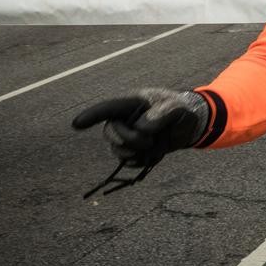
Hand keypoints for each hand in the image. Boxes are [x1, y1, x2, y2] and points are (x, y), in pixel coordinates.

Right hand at [72, 88, 209, 167]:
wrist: (190, 125)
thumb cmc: (181, 110)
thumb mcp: (176, 107)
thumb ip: (160, 114)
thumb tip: (140, 128)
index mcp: (132, 103)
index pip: (108, 108)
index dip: (92, 115)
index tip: (76, 124)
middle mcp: (125, 119)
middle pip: (111, 133)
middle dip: (129, 139)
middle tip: (150, 139)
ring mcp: (127, 135)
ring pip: (118, 150)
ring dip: (136, 151)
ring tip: (154, 144)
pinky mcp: (133, 151)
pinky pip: (128, 162)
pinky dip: (141, 160)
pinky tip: (154, 152)